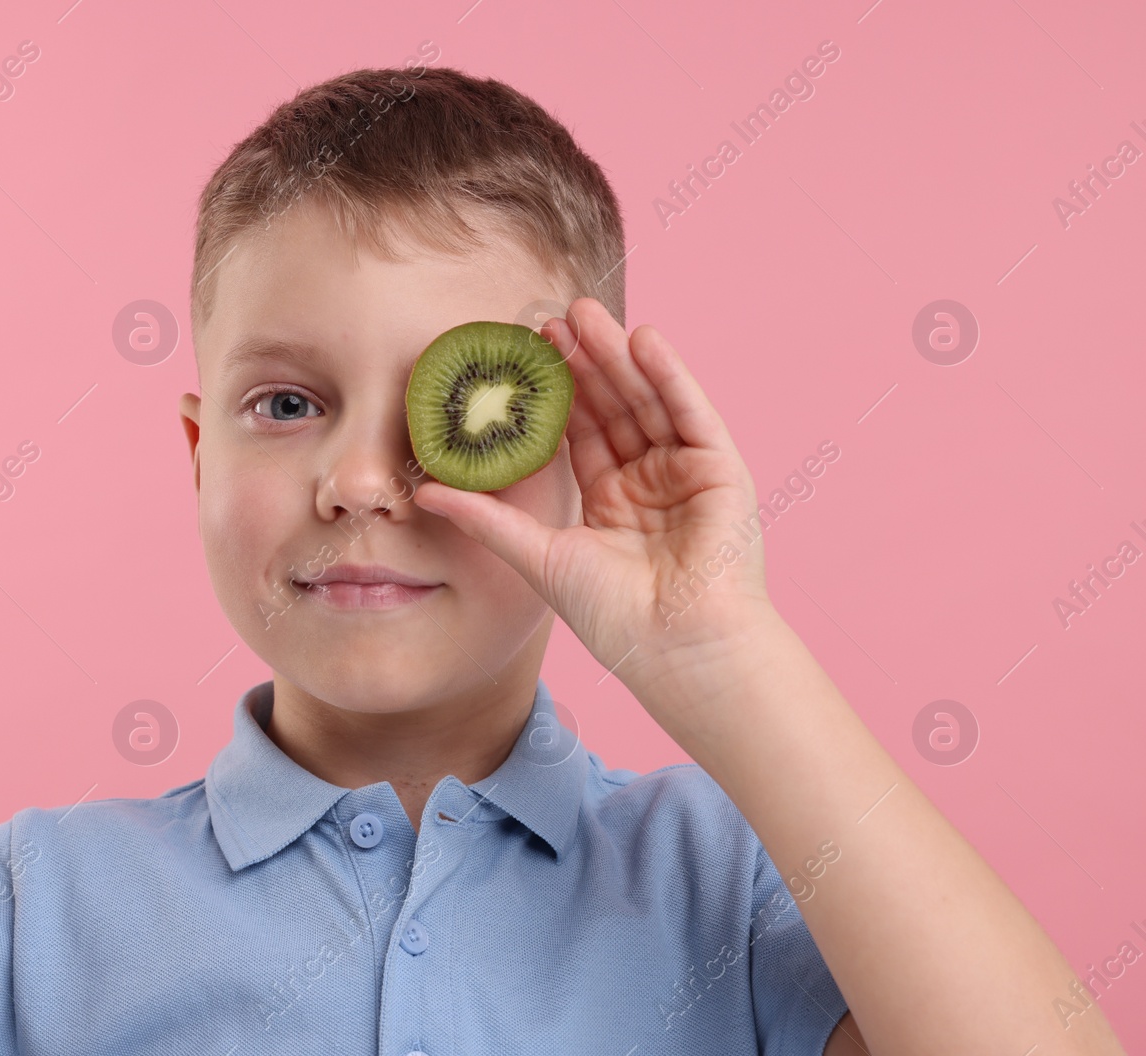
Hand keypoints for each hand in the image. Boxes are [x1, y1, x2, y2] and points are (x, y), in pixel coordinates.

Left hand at [411, 298, 774, 674]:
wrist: (677, 650)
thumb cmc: (615, 619)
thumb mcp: (539, 558)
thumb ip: (486, 519)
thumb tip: (424, 492)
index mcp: (609, 501)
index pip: (577, 432)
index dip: (550, 395)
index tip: (520, 355)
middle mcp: (649, 481)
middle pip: (611, 407)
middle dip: (581, 362)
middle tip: (547, 318)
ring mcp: (686, 472)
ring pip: (647, 400)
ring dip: (617, 356)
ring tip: (584, 314)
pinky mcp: (721, 470)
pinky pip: (691, 413)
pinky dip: (670, 375)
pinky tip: (642, 340)